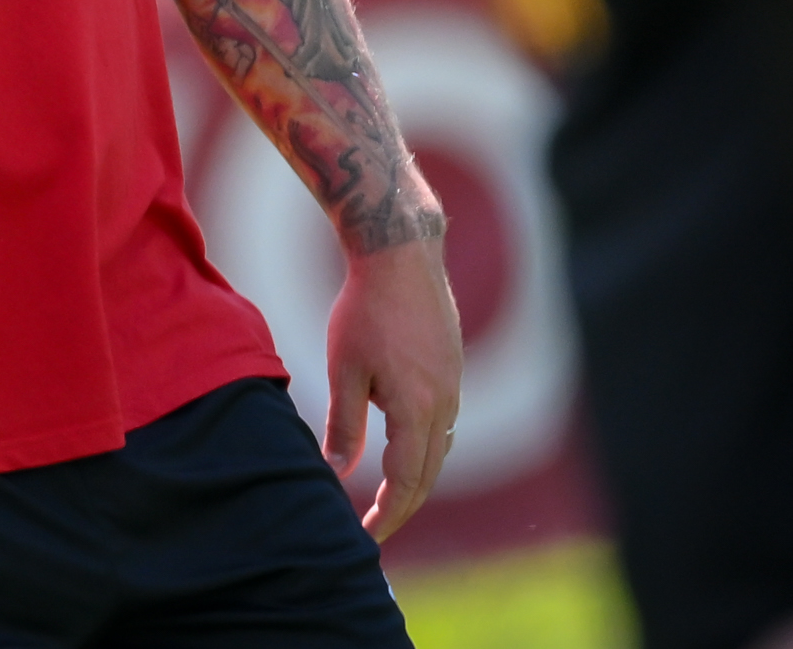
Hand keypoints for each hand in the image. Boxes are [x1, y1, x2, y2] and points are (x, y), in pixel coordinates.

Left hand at [322, 233, 460, 539]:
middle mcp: (446, 404)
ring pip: (440, 451)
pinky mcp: (454, 370)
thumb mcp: (344, 369)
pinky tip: (403, 449)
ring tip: (386, 497)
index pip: (406, 482)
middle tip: (375, 528)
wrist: (401, 255)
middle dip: (402, 506)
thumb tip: (336, 473)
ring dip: (415, 479)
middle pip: (428, 474)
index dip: (387, 514)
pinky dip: (425, 449)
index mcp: (418, 409)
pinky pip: (444, 425)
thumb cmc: (365, 309)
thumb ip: (344, 425)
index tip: (366, 537)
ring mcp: (455, 387)